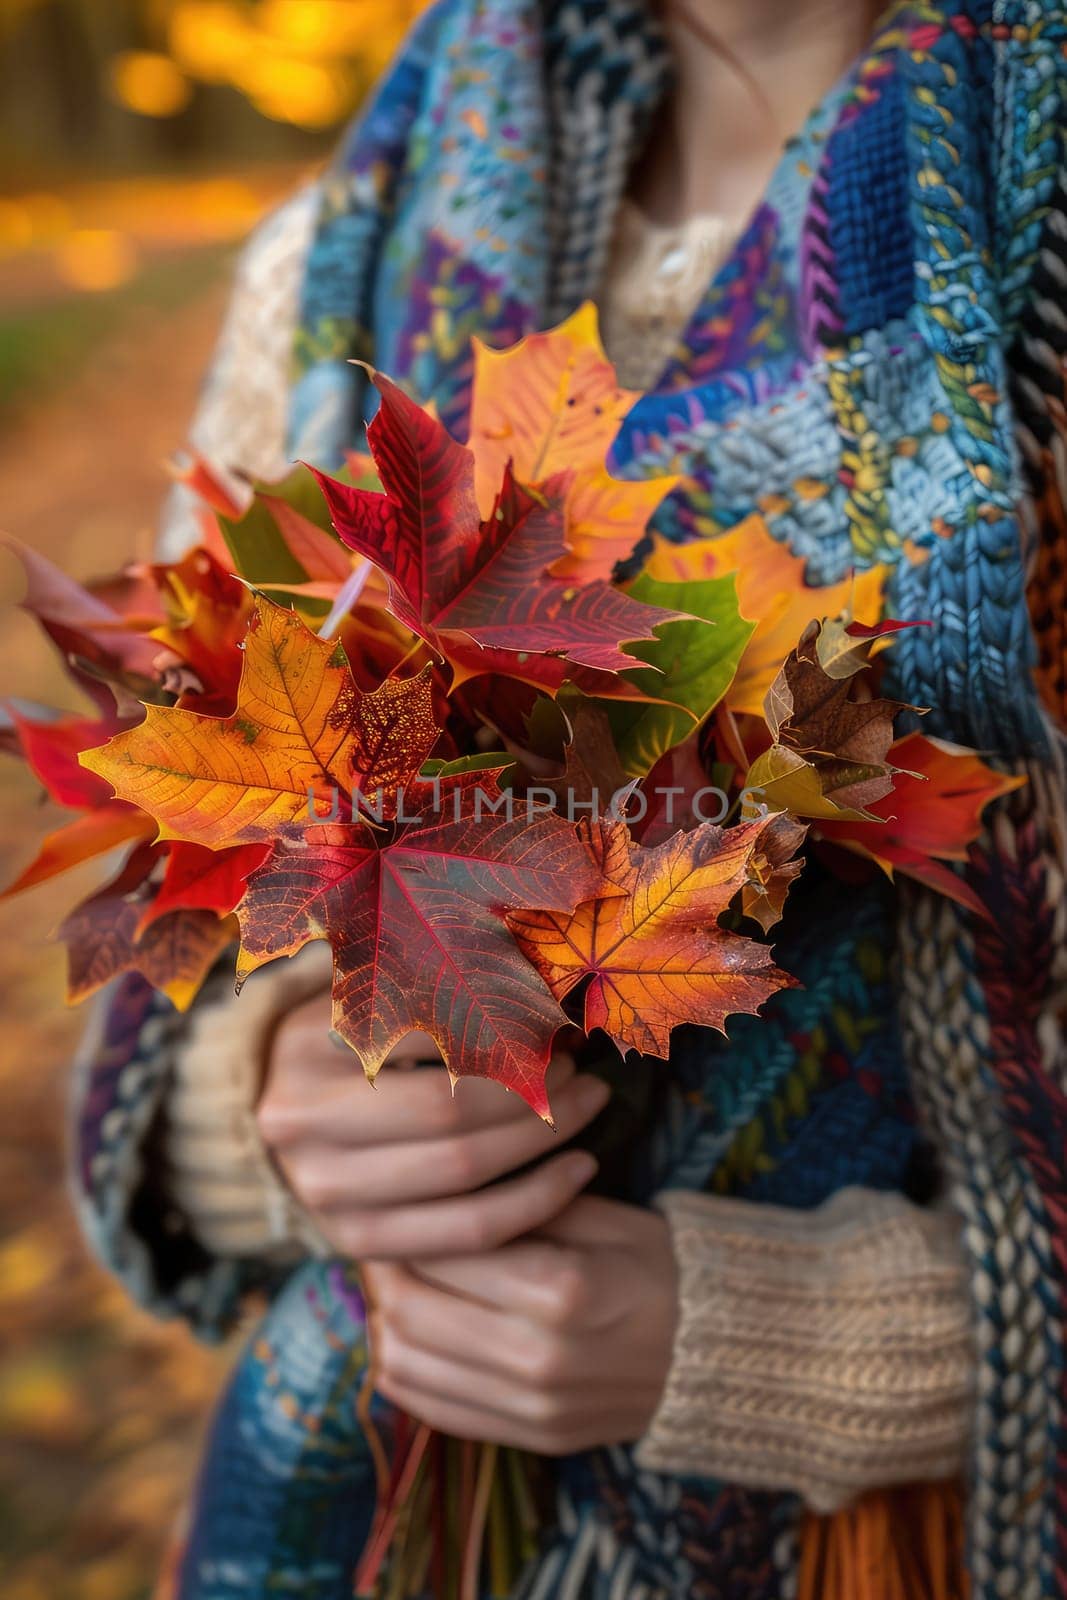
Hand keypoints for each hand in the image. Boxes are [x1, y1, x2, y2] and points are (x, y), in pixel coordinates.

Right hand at [257, 990, 610, 1259]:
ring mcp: (323, 1192)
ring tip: (588, 1108)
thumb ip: (434, 984)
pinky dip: (534, 1204)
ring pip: (462, 1175)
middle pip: (446, 1112)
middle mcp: (299, 1122)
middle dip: (531, 1092)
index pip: (425, 1037)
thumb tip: (541, 982)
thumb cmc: (350, 1036)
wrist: (287, 1111)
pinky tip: (576, 1172)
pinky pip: (465, 1233)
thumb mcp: (373, 993)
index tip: (555, 1025)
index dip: (501, 1032)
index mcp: (304, 1045)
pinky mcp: (357, 1241)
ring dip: (542, 1142)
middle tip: (583, 1072)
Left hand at [365, 1196, 677, 1453]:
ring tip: (394, 1283)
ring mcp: (531, 1407)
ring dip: (384, 1318)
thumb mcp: (598, 1216)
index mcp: (559, 1290)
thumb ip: (518, 1208)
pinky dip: (403, 1368)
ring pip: (405, 1362)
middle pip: (410, 1308)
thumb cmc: (658, 1265)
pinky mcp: (529, 1437)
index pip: (445, 1250)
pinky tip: (407, 1332)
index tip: (402, 1200)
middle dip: (386, 1268)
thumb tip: (439, 1198)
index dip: (412, 1221)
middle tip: (385, 1237)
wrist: (719, 1350)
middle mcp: (537, 1357)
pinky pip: (431, 1408)